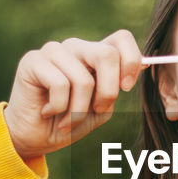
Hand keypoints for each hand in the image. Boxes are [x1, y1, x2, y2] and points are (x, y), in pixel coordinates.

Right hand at [4, 30, 142, 160]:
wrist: (34, 139)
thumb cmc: (69, 123)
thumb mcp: (101, 108)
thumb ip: (117, 87)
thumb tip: (144, 64)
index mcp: (94, 55)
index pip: (121, 39)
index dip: (130, 61)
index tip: (126, 87)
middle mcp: (76, 48)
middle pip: (107, 55)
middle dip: (107, 92)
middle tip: (95, 110)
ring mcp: (54, 51)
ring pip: (83, 78)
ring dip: (78, 110)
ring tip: (66, 120)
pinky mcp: (33, 60)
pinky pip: (60, 85)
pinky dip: (58, 108)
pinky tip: (47, 112)